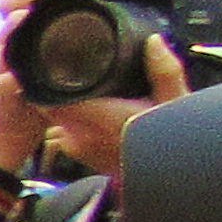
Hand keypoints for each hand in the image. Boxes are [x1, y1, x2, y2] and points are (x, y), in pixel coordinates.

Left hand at [0, 0, 183, 186]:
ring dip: (60, 101)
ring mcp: (77, 147)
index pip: (50, 96)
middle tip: (63, 64)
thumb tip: (153, 41)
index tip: (50, 60)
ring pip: (53, 116)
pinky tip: (86, 104)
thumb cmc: (173, 144)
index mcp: (96, 118)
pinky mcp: (80, 154)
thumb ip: (163, 71)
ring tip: (73, 82)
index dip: (46, 77)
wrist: (168, 179)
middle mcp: (79, 135)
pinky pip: (62, 130)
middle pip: (48, 104)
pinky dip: (68, 117)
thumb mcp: (175, 102)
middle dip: (52, 84)